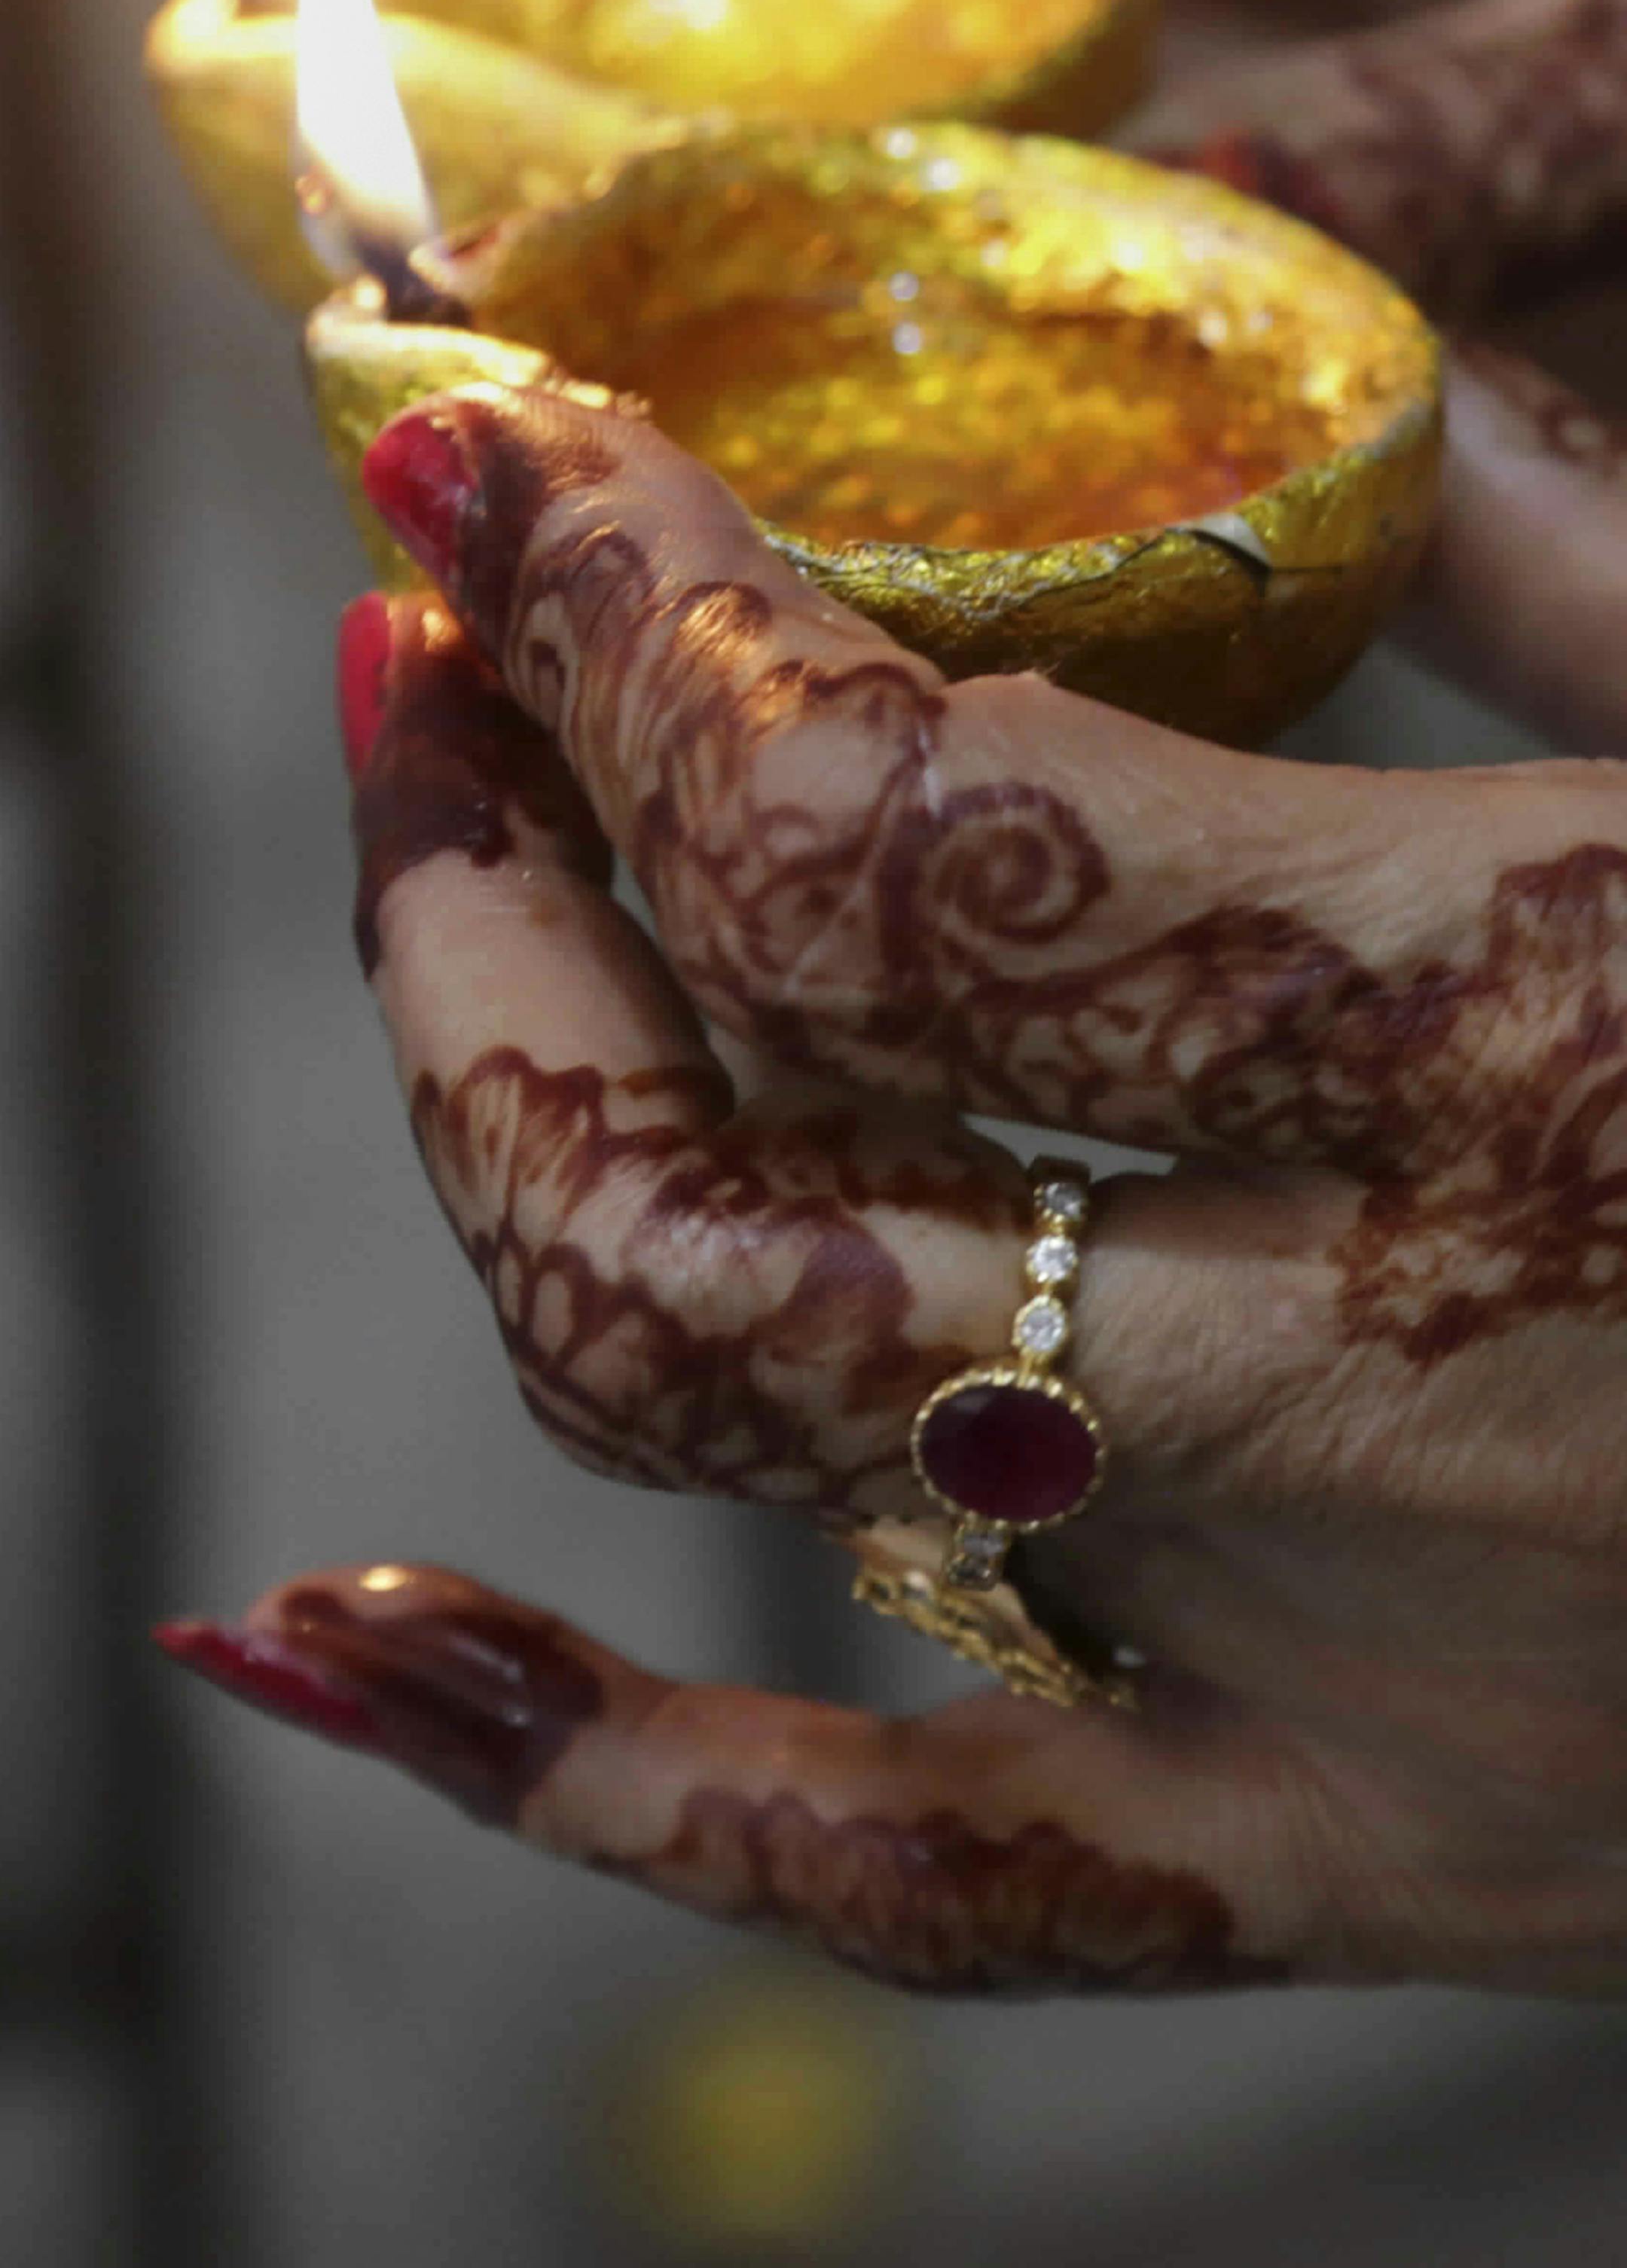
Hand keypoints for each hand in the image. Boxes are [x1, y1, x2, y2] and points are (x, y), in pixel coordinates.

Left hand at [163, 381, 1626, 1995]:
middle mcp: (1393, 1376)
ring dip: (504, 1153)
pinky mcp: (1370, 1863)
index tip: (506, 459)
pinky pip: (895, 1889)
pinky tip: (322, 1638)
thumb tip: (1313, 379)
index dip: (626, 618)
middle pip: (719, 1158)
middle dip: (485, 881)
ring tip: (449, 930)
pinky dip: (576, 1771)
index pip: (894, 831)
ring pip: (737, 1438)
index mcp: (1547, 1035)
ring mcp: (1353, 1669)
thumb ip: (1579, 552)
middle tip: (428, 679)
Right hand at [329, 0, 1626, 753]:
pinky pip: (972, 365)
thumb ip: (1439, 107)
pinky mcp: (1182, 301)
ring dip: (691, 287)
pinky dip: (887, 446)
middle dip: (550, 66)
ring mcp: (1133, 107)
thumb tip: (1196, 215)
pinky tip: (834, 535)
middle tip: (422, 233)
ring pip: (822, 169)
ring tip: (568, 412)